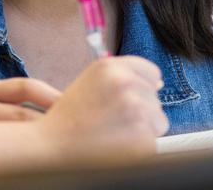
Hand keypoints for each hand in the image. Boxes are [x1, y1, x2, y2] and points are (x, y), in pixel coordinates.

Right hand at [40, 56, 167, 157]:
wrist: (52, 144)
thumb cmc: (70, 115)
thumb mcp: (92, 80)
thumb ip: (122, 75)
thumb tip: (160, 84)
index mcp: (110, 66)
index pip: (151, 72)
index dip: (142, 87)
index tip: (128, 99)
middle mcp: (125, 83)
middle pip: (155, 97)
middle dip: (140, 109)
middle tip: (111, 119)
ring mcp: (136, 110)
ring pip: (159, 119)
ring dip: (143, 127)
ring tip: (114, 131)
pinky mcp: (144, 138)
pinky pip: (154, 140)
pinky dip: (140, 146)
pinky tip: (117, 144)